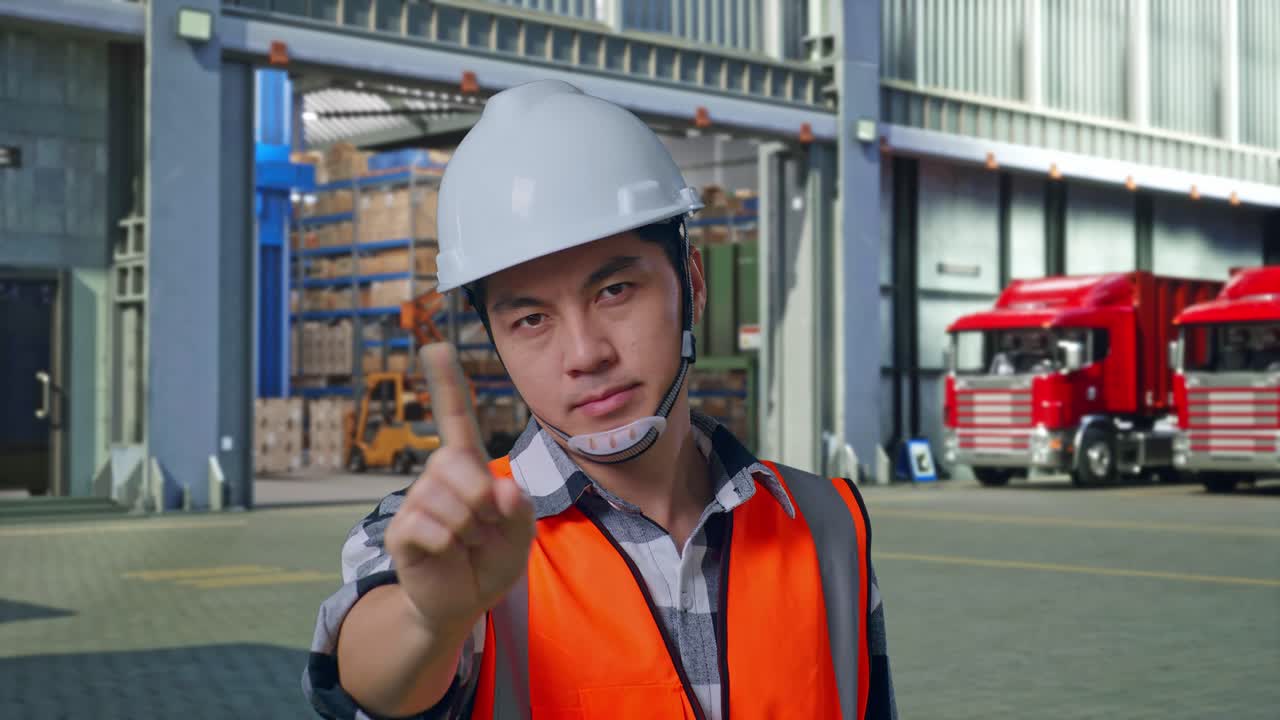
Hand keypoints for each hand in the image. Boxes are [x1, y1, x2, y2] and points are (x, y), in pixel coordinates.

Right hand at [384, 343, 535, 631]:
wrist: (463, 602)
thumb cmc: (491, 558)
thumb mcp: (521, 534)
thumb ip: (520, 511)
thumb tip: (501, 491)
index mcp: (468, 466)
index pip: (456, 419)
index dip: (447, 384)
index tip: (435, 348)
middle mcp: (437, 476)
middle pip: (459, 465)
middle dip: (482, 502)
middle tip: (483, 528)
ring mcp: (416, 501)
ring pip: (447, 502)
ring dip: (468, 530)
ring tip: (465, 544)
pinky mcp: (400, 530)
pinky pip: (429, 528)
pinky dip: (448, 545)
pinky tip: (446, 554)